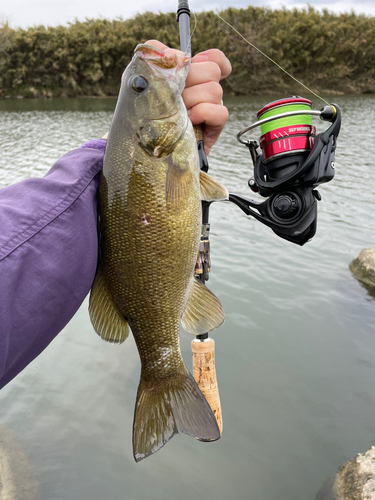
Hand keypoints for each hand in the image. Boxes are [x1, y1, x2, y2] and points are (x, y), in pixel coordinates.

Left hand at [145, 40, 231, 154]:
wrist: (145, 147)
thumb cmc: (142, 113)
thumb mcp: (142, 79)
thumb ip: (154, 56)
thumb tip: (173, 53)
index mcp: (190, 76)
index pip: (214, 58)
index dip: (208, 59)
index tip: (190, 67)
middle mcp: (202, 90)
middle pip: (212, 70)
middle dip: (189, 82)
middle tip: (174, 97)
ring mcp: (210, 108)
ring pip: (214, 90)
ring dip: (191, 101)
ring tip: (177, 114)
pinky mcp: (214, 127)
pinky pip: (220, 112)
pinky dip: (203, 113)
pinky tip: (190, 121)